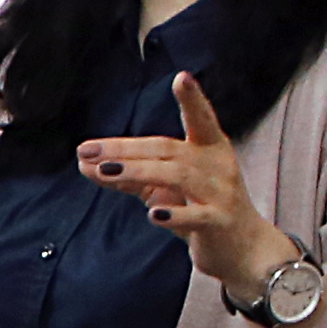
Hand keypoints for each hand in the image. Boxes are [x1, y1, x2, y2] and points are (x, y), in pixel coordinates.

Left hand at [74, 77, 287, 293]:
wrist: (241, 249)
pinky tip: (152, 214)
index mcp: (208, 149)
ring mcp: (221, 193)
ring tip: (105, 172)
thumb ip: (128, 175)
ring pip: (179, 176)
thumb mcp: (163, 188)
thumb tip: (85, 163)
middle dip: (125, 150)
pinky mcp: (220, 222)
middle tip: (87, 151)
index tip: (182, 77)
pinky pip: (197, 216)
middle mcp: (217, 165)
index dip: (193, 99)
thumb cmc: (199, 209)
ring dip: (139, 172)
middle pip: (169, 150)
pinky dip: (175, 215)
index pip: (200, 119)